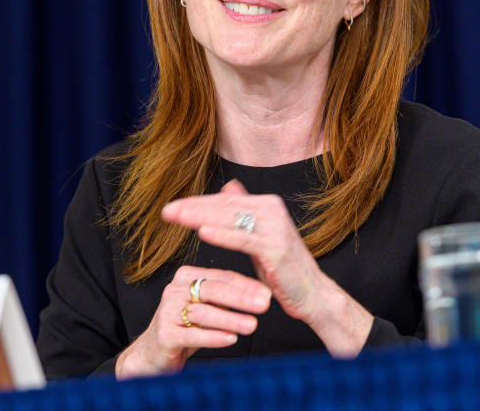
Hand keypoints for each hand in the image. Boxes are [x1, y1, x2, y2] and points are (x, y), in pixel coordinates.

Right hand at [114, 265, 270, 378]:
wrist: (153, 353)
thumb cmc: (187, 327)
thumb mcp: (208, 307)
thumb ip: (228, 298)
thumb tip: (262, 295)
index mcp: (186, 277)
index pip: (222, 277)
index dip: (246, 285)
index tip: (267, 294)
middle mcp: (174, 290)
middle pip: (213, 290)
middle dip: (241, 298)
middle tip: (263, 305)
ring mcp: (167, 311)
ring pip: (204, 313)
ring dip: (231, 319)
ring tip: (252, 326)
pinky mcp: (164, 335)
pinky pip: (193, 335)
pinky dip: (214, 337)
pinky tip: (231, 339)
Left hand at [161, 180, 372, 356]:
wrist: (312, 293)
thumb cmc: (283, 268)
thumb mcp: (261, 236)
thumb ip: (245, 211)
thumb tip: (229, 187)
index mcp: (268, 204)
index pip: (225, 201)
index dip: (197, 203)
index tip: (172, 208)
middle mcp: (273, 210)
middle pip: (225, 207)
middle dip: (193, 208)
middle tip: (167, 212)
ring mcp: (275, 228)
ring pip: (231, 220)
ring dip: (201, 217)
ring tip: (177, 218)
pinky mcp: (275, 247)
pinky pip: (243, 239)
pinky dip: (222, 235)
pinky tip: (202, 232)